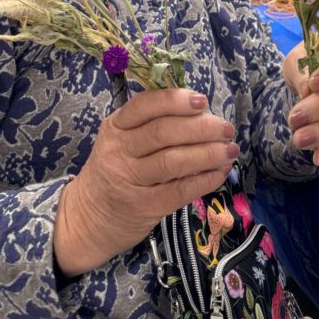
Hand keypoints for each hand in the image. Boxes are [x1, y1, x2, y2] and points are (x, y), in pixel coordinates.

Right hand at [53, 89, 234, 276]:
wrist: (89, 218)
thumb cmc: (116, 169)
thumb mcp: (122, 139)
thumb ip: (152, 123)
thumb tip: (202, 111)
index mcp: (116, 126)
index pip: (145, 105)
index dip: (176, 100)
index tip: (203, 101)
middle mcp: (119, 150)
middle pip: (164, 132)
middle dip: (201, 128)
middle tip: (226, 128)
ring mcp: (130, 180)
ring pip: (173, 161)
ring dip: (207, 153)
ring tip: (230, 150)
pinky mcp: (143, 207)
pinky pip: (179, 190)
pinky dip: (204, 180)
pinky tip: (220, 172)